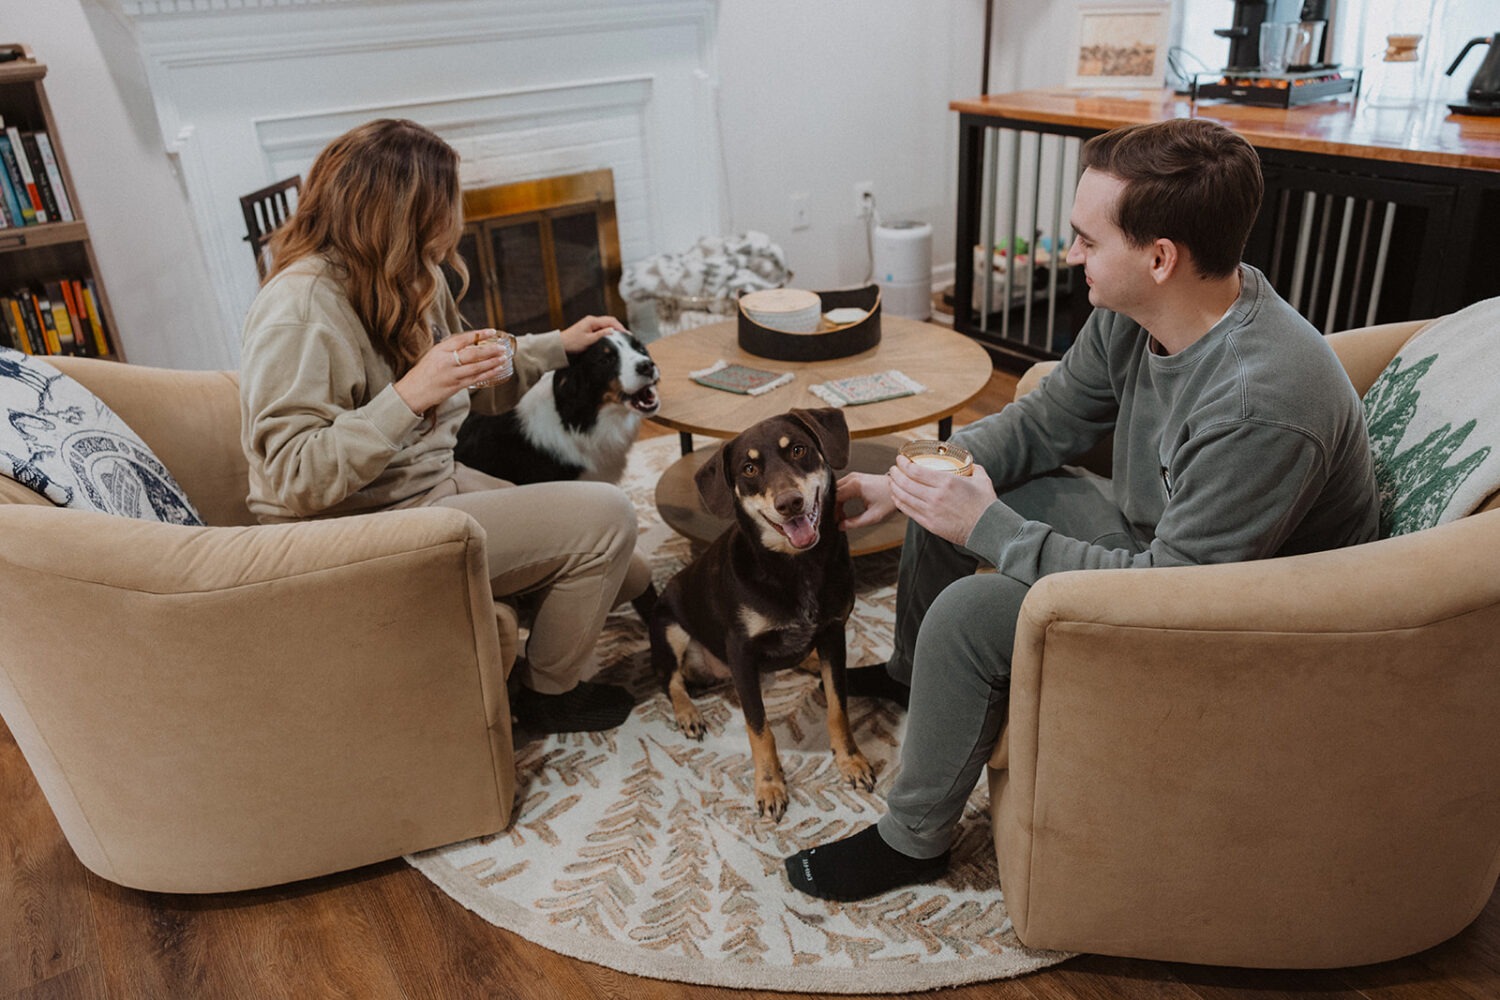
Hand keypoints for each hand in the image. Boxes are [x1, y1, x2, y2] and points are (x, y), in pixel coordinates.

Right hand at [392, 329, 508, 414]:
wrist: (411, 393)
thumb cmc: (423, 373)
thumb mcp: (433, 355)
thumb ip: (450, 350)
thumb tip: (471, 343)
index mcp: (440, 350)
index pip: (463, 339)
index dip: (479, 334)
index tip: (492, 332)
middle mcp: (446, 361)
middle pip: (473, 353)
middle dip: (490, 350)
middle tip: (502, 347)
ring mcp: (451, 375)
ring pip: (477, 367)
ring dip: (492, 362)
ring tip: (503, 358)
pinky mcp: (455, 386)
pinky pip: (475, 379)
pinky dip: (488, 374)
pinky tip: (497, 370)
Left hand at [560, 315, 624, 353]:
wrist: (561, 344)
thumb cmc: (572, 342)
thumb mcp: (589, 340)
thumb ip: (601, 335)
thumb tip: (613, 331)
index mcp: (592, 321)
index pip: (610, 321)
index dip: (620, 327)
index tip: (627, 334)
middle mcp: (592, 320)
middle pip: (610, 321)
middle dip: (619, 327)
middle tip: (626, 336)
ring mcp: (590, 324)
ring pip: (606, 324)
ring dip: (614, 329)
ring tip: (621, 337)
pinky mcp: (589, 328)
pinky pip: (602, 328)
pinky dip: (608, 331)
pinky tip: (611, 337)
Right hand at [836, 471, 896, 529]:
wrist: (900, 489)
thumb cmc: (889, 501)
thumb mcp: (873, 516)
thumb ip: (855, 523)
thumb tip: (840, 526)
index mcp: (855, 485)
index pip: (834, 498)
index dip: (832, 511)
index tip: (835, 521)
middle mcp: (852, 478)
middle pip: (833, 493)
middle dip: (833, 507)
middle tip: (838, 519)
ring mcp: (853, 476)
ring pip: (835, 490)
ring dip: (836, 503)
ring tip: (843, 515)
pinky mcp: (855, 477)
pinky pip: (841, 488)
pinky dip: (840, 498)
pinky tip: (845, 508)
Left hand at [888, 454, 998, 545]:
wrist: (988, 530)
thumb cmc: (986, 504)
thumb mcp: (981, 479)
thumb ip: (973, 468)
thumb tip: (968, 464)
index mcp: (947, 482)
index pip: (915, 471)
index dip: (903, 464)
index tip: (900, 459)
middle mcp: (936, 496)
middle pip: (905, 483)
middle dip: (895, 474)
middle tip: (893, 468)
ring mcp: (931, 512)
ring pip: (903, 497)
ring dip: (894, 487)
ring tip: (892, 481)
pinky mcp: (929, 524)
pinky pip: (908, 511)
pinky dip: (899, 502)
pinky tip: (897, 496)